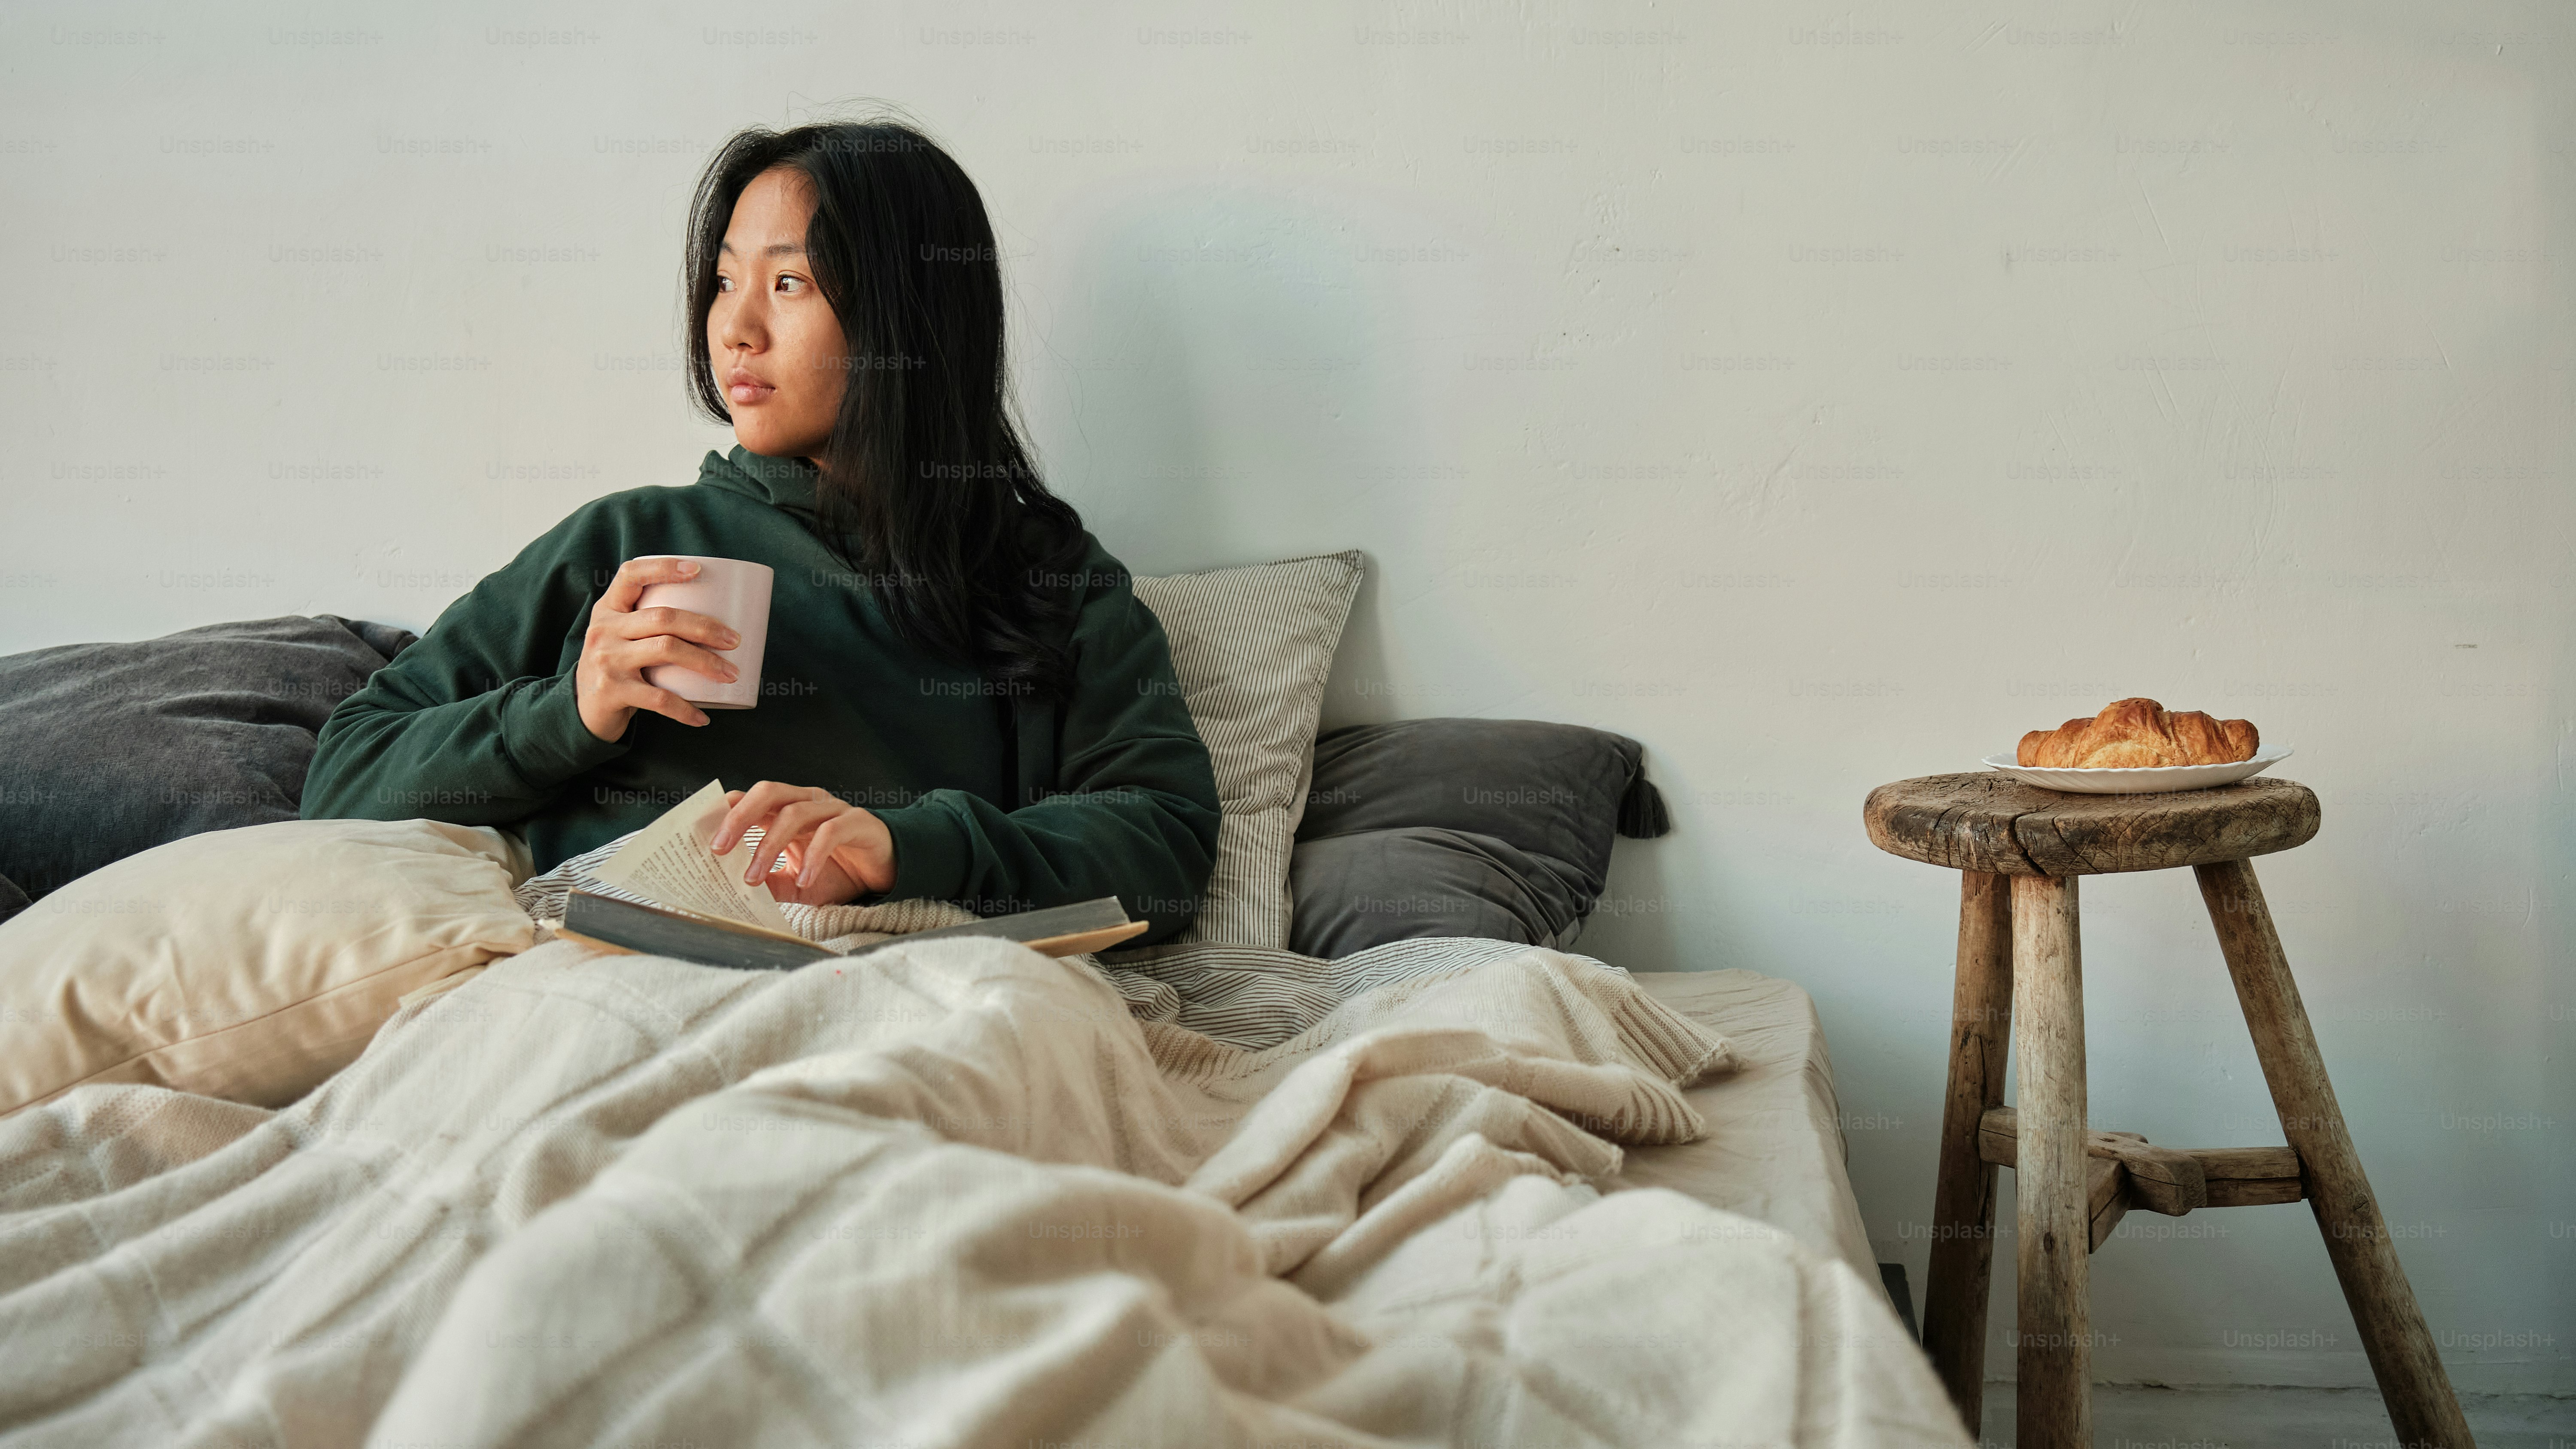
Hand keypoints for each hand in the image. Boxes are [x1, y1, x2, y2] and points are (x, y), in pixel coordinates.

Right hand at [575, 557, 742, 741]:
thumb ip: (650, 623)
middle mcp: (604, 630)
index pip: (631, 575)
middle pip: (662, 617)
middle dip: (705, 627)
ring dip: (705, 662)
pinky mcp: (612, 691)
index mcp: (608, 609)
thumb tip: (718, 617)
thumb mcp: (621, 636)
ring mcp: (607, 660)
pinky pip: (658, 699)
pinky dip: (685, 710)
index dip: (663, 568)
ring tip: (731, 674)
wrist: (583, 710)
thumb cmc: (618, 667)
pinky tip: (703, 718)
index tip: (698, 569)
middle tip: (734, 640)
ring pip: (665, 650)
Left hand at [712, 781, 896, 905]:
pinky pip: (830, 832)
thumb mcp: (795, 884)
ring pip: (795, 812)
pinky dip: (813, 856)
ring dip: (769, 845)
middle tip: (718, 847)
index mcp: (788, 810)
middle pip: (768, 792)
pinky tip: (804, 879)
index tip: (702, 836)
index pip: (751, 800)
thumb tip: (732, 889)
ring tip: (753, 877)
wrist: (885, 874)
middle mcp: (808, 802)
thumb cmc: (839, 873)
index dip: (726, 812)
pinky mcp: (858, 822)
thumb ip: (769, 882)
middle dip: (739, 817)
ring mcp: (834, 809)